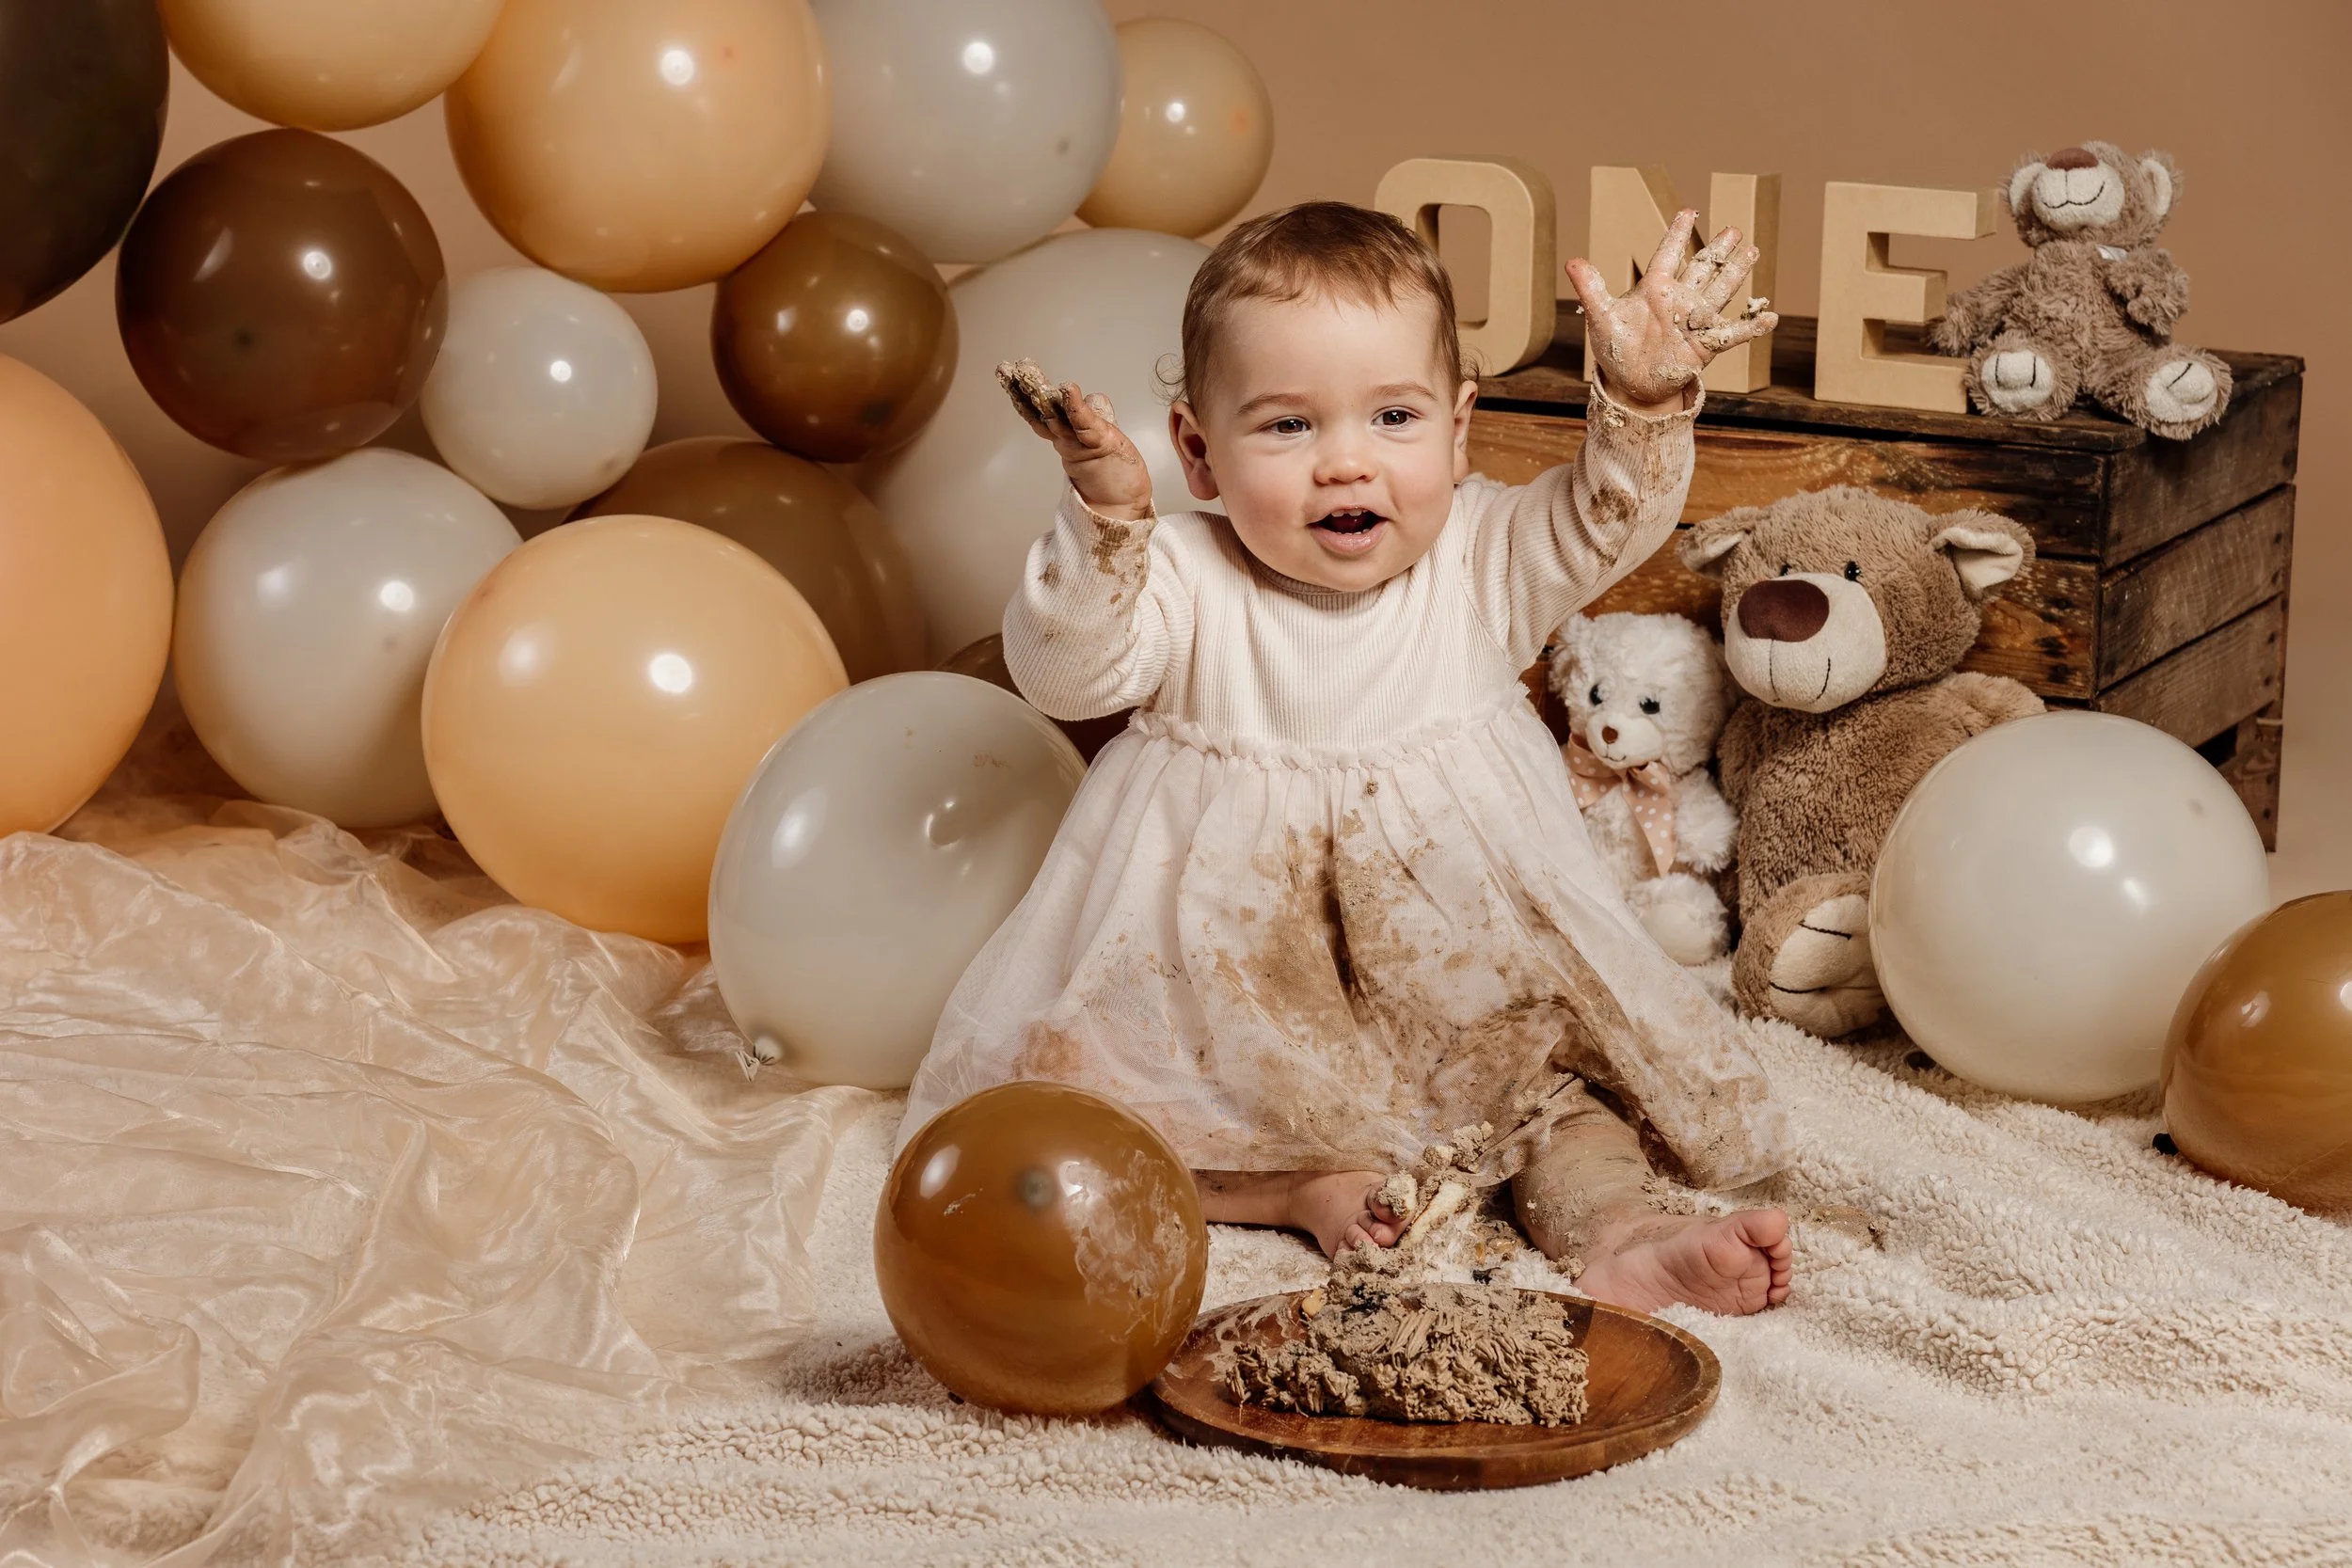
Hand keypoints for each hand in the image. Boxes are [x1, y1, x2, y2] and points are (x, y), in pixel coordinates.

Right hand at [1002, 363, 1153, 520]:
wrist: (1123, 508)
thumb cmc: (1115, 475)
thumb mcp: (1104, 439)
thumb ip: (1094, 419)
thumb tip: (1094, 396)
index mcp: (1065, 436)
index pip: (1041, 411)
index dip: (1024, 396)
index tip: (1011, 375)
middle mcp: (1068, 438)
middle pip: (1042, 410)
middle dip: (1023, 389)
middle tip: (1006, 369)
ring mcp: (1080, 442)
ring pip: (1055, 415)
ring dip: (1041, 393)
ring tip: (1025, 370)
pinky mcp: (1098, 444)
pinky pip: (1084, 422)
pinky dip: (1075, 406)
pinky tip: (1067, 389)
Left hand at [1566, 210, 1779, 412]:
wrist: (1630, 383)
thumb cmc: (1615, 348)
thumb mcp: (1601, 316)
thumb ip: (1590, 288)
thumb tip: (1572, 260)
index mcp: (1654, 288)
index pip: (1668, 254)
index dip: (1677, 234)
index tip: (1688, 211)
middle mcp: (1678, 300)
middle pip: (1702, 268)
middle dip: (1717, 249)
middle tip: (1734, 229)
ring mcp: (1694, 321)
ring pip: (1719, 291)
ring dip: (1735, 273)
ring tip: (1752, 250)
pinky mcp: (1704, 346)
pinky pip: (1731, 334)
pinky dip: (1750, 328)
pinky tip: (1770, 317)